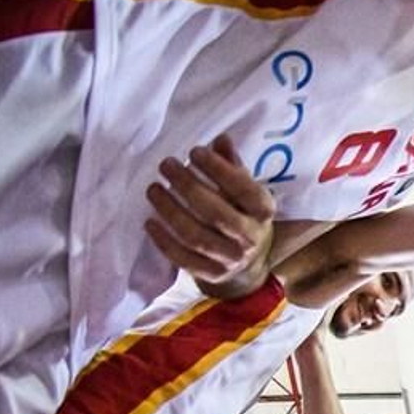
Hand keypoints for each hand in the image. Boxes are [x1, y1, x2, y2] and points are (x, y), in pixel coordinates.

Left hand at [145, 134, 275, 286]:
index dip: (218, 169)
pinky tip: (150, 222)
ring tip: (153, 189)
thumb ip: (233, 167)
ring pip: (196, 236)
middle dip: (188, 186)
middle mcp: (250, 238)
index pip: (243, 189)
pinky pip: (183, 259)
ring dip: (170, 211)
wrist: (246, 264)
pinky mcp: (211, 274)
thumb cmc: (242, 216)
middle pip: (216, 213)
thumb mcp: (245, 192)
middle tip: (166, 165)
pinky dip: (164, 241)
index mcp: (263, 211)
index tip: (195, 152)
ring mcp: (231, 260)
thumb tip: (221, 139)